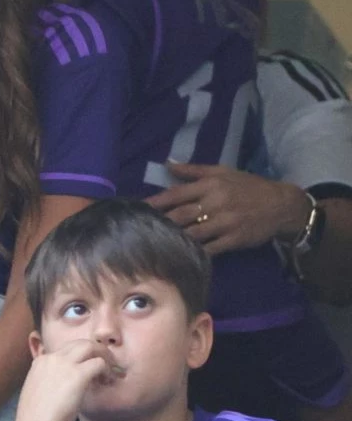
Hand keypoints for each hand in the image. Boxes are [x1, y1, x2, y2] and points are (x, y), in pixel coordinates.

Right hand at [13, 339, 115, 420]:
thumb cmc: (37, 416)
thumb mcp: (37, 391)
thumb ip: (47, 382)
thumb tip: (60, 387)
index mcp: (41, 361)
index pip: (64, 350)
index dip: (78, 358)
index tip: (85, 367)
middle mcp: (53, 358)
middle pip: (78, 343)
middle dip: (94, 349)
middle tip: (104, 359)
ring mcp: (65, 364)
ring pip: (89, 346)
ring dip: (103, 355)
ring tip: (110, 366)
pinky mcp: (78, 374)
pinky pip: (98, 363)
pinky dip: (106, 369)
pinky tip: (107, 379)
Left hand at [145, 163, 309, 254]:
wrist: (281, 204)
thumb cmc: (248, 186)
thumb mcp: (222, 171)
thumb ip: (193, 170)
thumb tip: (167, 164)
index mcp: (210, 185)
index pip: (176, 194)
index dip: (157, 202)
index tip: (139, 207)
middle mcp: (216, 203)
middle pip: (181, 215)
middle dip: (161, 222)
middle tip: (141, 228)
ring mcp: (225, 223)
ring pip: (194, 233)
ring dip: (175, 238)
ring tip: (156, 242)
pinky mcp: (234, 240)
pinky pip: (211, 249)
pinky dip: (195, 252)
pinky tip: (181, 255)